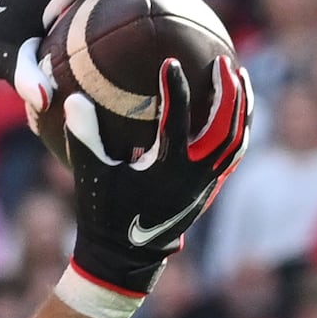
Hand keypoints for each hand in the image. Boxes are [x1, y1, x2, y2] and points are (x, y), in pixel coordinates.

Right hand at [28, 40, 253, 305]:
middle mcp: (194, 176)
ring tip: (240, 76)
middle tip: (222, 61)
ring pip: (236, 140)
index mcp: (168, 169)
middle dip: (227, 92)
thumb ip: (84, 136)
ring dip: (242, 107)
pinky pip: (233, 153)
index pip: (178, 120)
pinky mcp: (209, 188)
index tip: (170, 62)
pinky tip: (235, 111)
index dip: (176, 88)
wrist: (125, 256)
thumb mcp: (91, 175)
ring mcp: (206, 183)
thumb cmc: (104, 214)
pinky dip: (238, 128)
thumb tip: (74, 98)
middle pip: (224, 128)